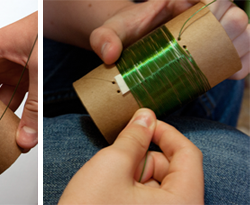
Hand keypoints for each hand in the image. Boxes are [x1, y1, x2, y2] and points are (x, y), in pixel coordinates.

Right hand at [59, 108, 203, 203]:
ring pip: (158, 184)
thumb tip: (145, 118)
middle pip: (172, 170)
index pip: (188, 154)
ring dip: (133, 176)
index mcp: (182, 202)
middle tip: (116, 162)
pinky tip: (110, 194)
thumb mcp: (111, 164)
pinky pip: (149, 200)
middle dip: (143, 159)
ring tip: (109, 186)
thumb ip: (133, 137)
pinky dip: (131, 190)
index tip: (145, 123)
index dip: (165, 132)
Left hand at [90, 0, 248, 78]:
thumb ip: (103, 38)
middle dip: (226, 31)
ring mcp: (212, 29)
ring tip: (221, 67)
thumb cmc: (124, 33)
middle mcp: (201, 11)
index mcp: (179, 0)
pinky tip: (229, 73)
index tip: (200, 16)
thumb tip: (110, 55)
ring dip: (239, 49)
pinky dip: (241, 63)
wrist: (130, 43)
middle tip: (204, 51)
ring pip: (243, 31)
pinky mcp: (216, 48)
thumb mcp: (108, 32)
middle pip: (232, 14)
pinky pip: (242, 52)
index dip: (212, 2)